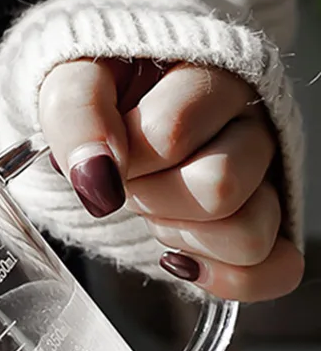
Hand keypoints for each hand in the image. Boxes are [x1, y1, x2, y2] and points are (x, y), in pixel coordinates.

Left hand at [39, 58, 303, 301]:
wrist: (107, 121)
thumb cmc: (101, 93)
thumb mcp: (73, 80)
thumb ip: (77, 113)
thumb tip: (99, 178)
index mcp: (210, 72)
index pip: (172, 132)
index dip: (121, 161)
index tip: (103, 154)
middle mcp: (250, 123)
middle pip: (219, 187)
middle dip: (151, 199)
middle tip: (130, 183)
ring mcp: (265, 178)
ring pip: (251, 234)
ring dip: (183, 236)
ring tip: (154, 211)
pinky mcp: (268, 226)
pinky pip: (276, 269)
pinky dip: (225, 278)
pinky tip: (180, 260)